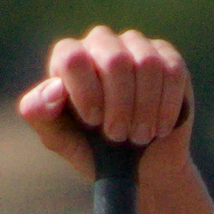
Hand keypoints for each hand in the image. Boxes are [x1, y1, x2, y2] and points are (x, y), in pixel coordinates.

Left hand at [19, 27, 191, 166]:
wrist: (138, 168)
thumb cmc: (92, 150)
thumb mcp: (59, 138)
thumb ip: (41, 114)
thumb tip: (55, 88)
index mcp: (69, 59)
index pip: (73, 58)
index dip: (85, 92)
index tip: (93, 121)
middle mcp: (101, 44)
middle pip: (114, 59)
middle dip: (120, 104)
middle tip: (118, 136)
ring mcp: (137, 47)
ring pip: (146, 64)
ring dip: (145, 108)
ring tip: (139, 136)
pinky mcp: (169, 59)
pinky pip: (172, 72)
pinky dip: (166, 106)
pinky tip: (160, 128)